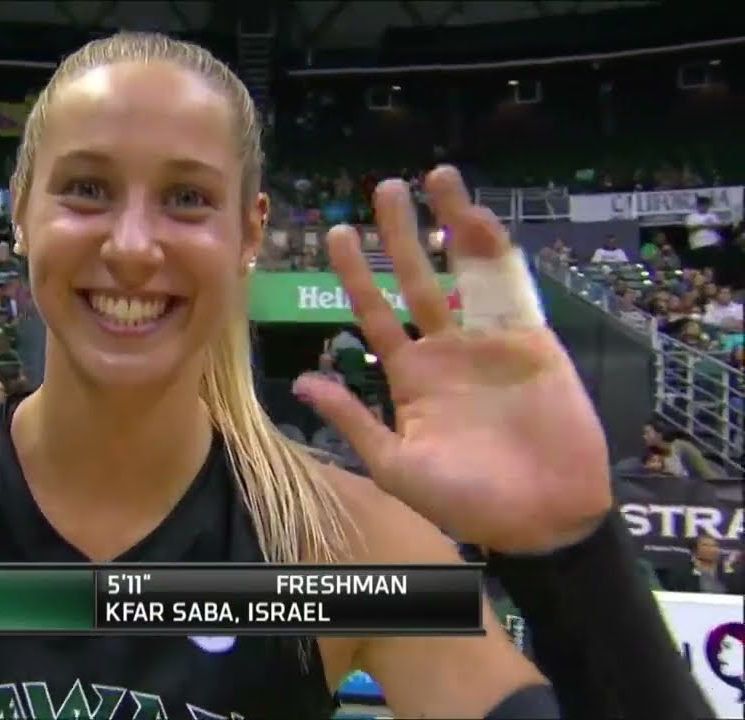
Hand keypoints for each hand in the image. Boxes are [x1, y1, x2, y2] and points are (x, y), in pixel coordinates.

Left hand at [295, 167, 610, 552]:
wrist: (541, 519)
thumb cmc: (466, 501)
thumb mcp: (395, 465)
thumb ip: (353, 419)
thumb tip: (302, 383)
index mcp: (409, 376)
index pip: (374, 314)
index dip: (355, 275)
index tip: (337, 233)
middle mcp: (445, 349)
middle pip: (415, 278)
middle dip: (399, 234)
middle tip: (382, 188)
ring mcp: (488, 340)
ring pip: (464, 270)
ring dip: (451, 225)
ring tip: (436, 178)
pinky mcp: (531, 338)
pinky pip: (510, 287)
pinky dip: (495, 250)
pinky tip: (476, 217)